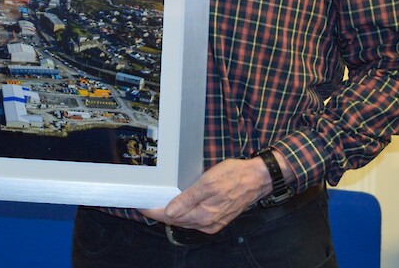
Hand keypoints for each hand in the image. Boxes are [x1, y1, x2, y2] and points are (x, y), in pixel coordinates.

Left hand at [139, 157, 273, 233]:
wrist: (258, 178)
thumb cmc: (234, 176)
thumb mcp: (208, 183)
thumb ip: (188, 199)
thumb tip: (170, 212)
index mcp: (204, 215)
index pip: (171, 217)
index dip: (154, 211)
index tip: (140, 205)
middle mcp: (208, 222)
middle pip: (177, 221)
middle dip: (160, 213)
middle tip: (145, 202)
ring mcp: (214, 221)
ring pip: (186, 220)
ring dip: (171, 214)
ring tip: (158, 203)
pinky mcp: (218, 217)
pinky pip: (196, 219)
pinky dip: (184, 213)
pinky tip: (178, 205)